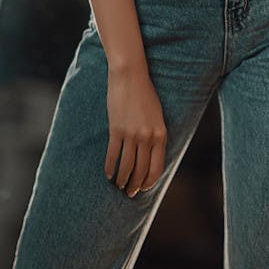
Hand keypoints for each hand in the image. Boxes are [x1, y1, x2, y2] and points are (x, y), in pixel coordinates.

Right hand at [105, 65, 166, 198]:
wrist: (131, 75)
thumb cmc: (144, 94)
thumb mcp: (157, 115)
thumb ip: (156, 135)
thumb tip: (151, 155)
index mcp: (161, 134)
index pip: (157, 168)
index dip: (149, 182)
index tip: (143, 189)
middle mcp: (148, 137)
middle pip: (141, 171)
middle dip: (135, 185)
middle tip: (129, 192)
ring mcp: (132, 134)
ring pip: (127, 167)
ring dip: (122, 180)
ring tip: (118, 186)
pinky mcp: (116, 129)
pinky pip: (113, 155)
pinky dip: (110, 168)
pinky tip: (108, 174)